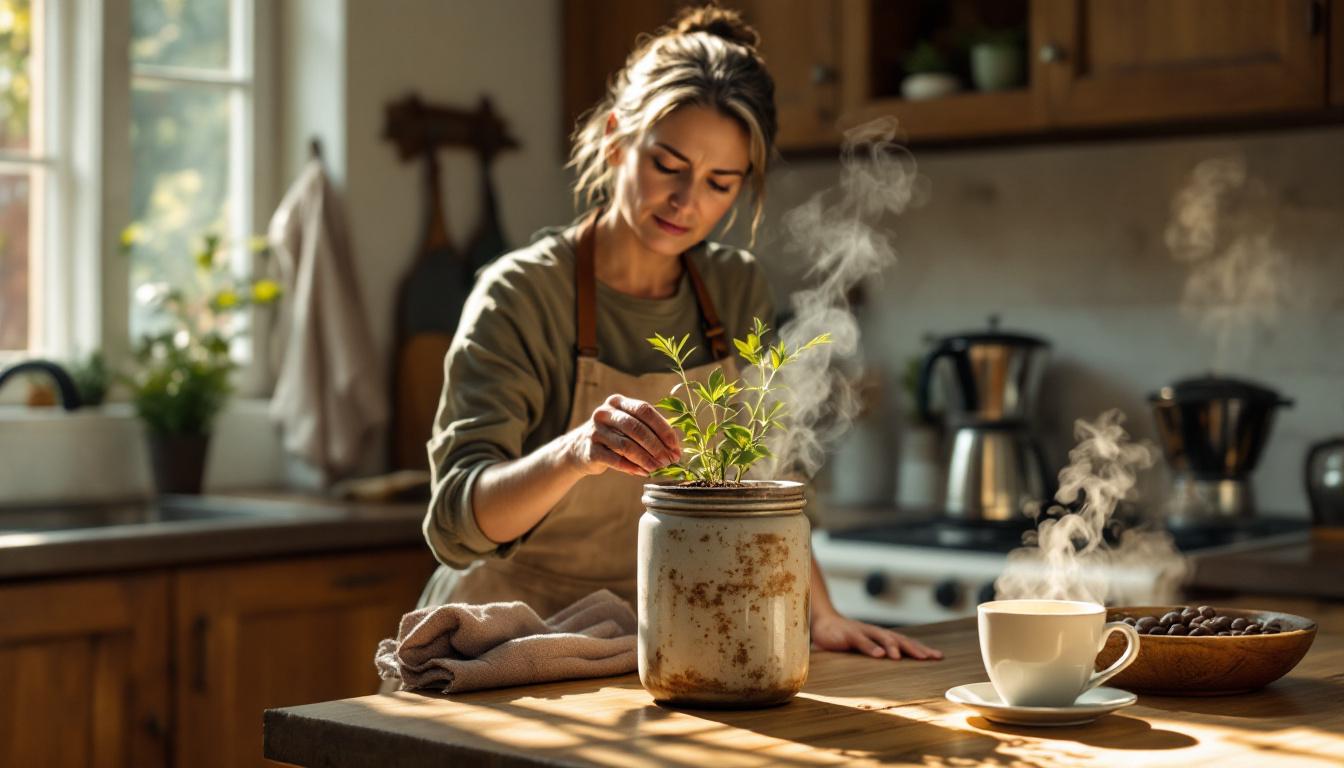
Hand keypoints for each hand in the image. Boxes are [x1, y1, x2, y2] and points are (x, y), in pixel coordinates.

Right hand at [565, 394, 681, 476]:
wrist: (580, 449)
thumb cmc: (614, 436)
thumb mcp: (629, 426)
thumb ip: (651, 429)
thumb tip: (677, 442)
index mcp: (619, 402)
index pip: (645, 410)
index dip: (663, 428)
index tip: (675, 446)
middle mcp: (605, 412)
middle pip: (636, 428)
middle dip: (656, 446)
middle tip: (669, 460)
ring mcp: (595, 431)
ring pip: (626, 445)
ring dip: (646, 459)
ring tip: (658, 468)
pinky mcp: (590, 450)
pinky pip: (615, 460)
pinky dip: (632, 467)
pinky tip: (643, 473)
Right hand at [811, 611, 942, 659]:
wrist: (823, 623)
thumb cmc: (847, 638)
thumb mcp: (866, 647)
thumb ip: (879, 654)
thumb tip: (898, 667)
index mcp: (882, 637)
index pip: (906, 642)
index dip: (922, 648)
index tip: (938, 657)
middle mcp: (876, 633)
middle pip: (900, 639)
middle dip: (915, 648)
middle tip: (930, 657)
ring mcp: (863, 632)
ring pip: (882, 638)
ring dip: (892, 647)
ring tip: (900, 657)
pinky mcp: (849, 635)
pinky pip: (861, 641)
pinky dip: (870, 647)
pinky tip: (878, 655)